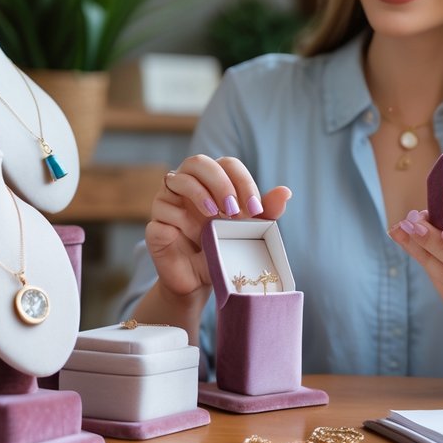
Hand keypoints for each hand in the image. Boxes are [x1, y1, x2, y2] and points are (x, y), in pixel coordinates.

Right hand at [145, 154, 290, 300]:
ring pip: (174, 179)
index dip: (242, 181)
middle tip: (233, 209)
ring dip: (198, 194)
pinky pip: (162, 212)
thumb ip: (267, 211)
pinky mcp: (155, 223)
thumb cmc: (225, 248)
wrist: (201, 280)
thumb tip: (286, 192)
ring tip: (214, 216)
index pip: (227, 164)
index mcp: (212, 180)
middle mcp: (187, 184)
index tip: (255, 209)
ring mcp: (167, 202)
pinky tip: (193, 236)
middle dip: (219, 182)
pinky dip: (180, 222)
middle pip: (197, 162)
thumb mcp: (251, 230)